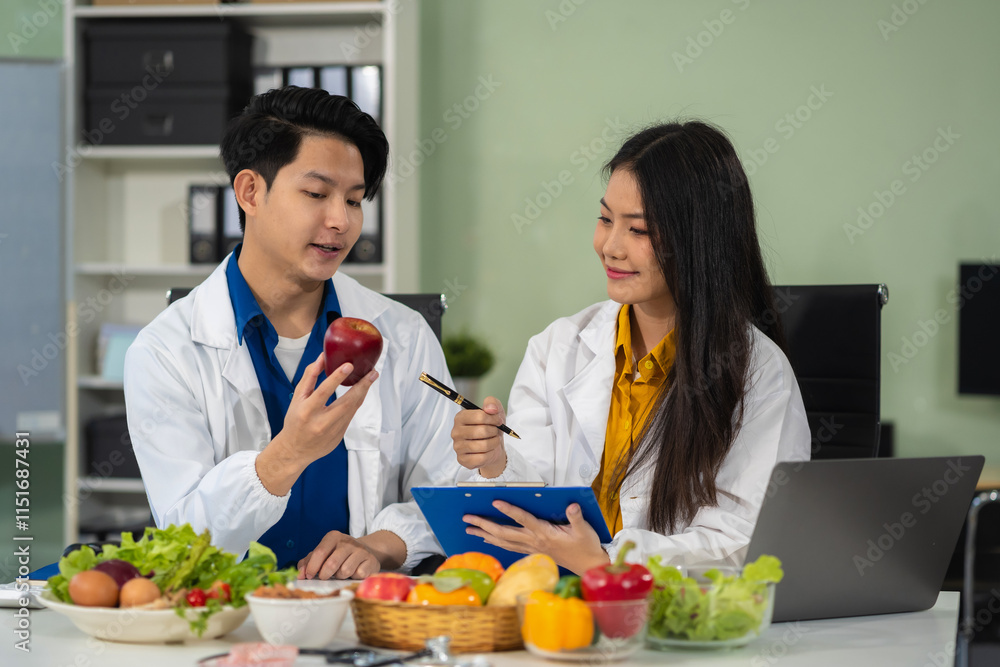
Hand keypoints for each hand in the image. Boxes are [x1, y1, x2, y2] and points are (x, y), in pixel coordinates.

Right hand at [257, 354, 376, 495]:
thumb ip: (309, 377)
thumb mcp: (297, 398)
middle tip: (372, 373)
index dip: (337, 378)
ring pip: (352, 409)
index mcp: (307, 411)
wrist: (295, 450)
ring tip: (370, 379)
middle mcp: (321, 422)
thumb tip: (322, 358)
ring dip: (362, 393)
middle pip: (346, 402)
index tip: (349, 365)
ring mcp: (332, 432)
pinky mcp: (340, 436)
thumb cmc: (295, 421)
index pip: (323, 391)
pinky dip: (355, 404)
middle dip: (362, 386)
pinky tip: (360, 393)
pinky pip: (350, 416)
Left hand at [297, 531, 380, 579]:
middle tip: (325, 577)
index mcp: (333, 537)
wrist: (365, 551)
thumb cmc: (338, 554)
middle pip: (331, 564)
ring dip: (340, 577)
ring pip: (344, 571)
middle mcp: (347, 541)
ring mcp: (360, 550)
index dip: (312, 567)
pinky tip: (354, 572)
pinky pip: (358, 575)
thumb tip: (300, 574)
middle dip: (325, 575)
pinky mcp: (371, 561)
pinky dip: (353, 577)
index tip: (309, 576)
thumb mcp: (323, 553)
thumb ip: (308, 562)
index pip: (320, 552)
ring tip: (341, 572)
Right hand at [452, 396, 506, 477]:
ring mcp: (457, 447)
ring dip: (494, 443)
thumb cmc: (491, 427)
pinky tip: (489, 451)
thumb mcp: (495, 412)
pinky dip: (490, 454)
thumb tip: (491, 408)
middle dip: (494, 432)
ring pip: (483, 445)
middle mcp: (456, 432)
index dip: (493, 419)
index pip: (480, 416)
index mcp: (460, 417)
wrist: (493, 446)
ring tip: (493, 441)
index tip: (497, 421)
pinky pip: (482, 458)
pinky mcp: (462, 460)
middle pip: (482, 431)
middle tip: (495, 432)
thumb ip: (492, 403)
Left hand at [463, 502, 610, 574]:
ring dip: (485, 534)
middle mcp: (534, 541)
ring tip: (469, 529)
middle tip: (467, 518)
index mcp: (544, 533)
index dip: (509, 509)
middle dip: (484, 524)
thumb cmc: (586, 546)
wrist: (587, 565)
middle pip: (504, 532)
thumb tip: (572, 505)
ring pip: (503, 541)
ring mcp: (531, 547)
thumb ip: (576, 517)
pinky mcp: (532, 551)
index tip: (495, 501)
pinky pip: (509, 546)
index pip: (523, 519)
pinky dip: (496, 541)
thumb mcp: (584, 530)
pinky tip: (487, 538)